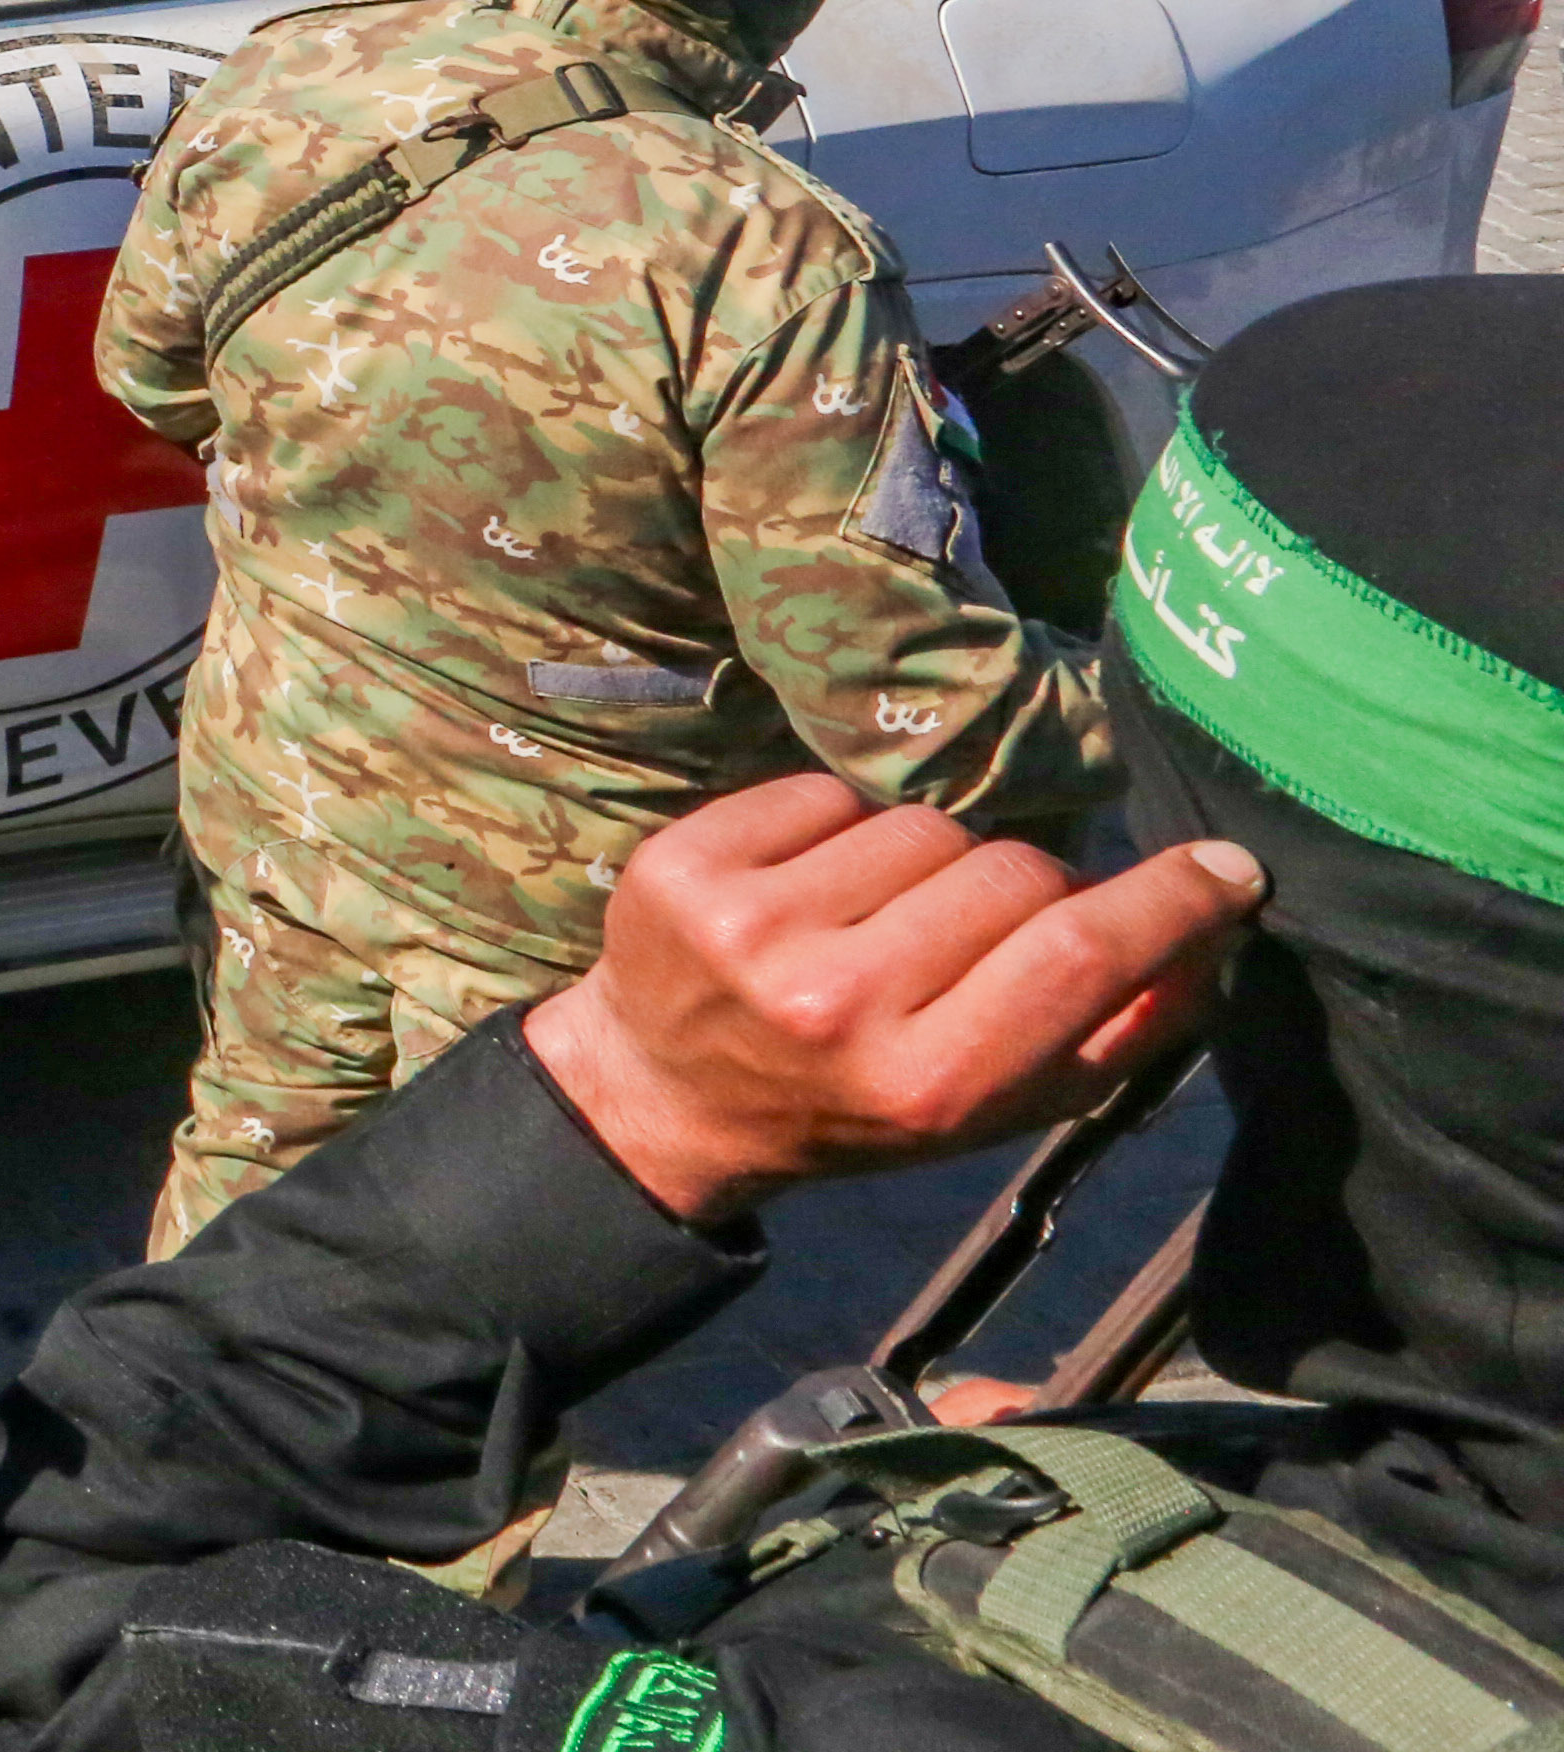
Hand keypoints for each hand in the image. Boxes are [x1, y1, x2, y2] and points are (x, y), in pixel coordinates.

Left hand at [519, 778, 1263, 1227]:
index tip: (1226, 867)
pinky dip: (843, 827)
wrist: (671, 1094)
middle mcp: (840, 1001)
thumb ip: (1119, 1028)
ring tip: (889, 918)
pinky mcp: (685, 865)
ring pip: (926, 825)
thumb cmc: (861, 1101)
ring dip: (932, 860)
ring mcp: (752, 928)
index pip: (1080, 951)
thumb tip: (1219, 924)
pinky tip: (816, 886)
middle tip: (985, 933)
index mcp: (930, 1080)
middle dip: (1031, 888)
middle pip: (1014, 872)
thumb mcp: (1000, 1105)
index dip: (1170, 898)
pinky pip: (828, 792)